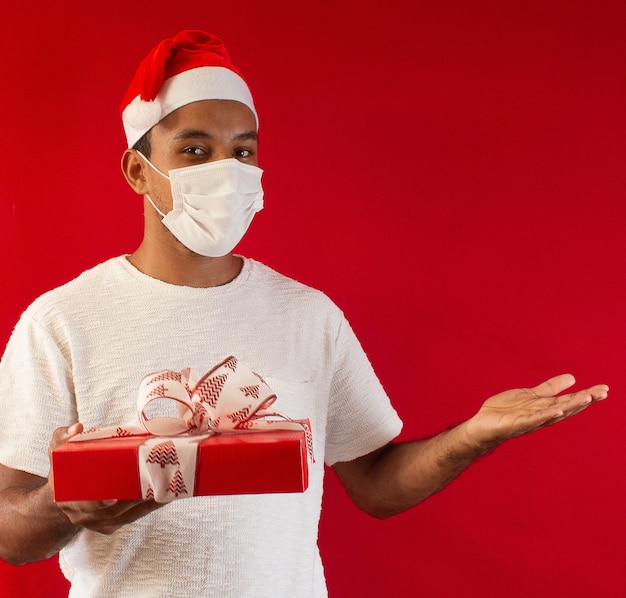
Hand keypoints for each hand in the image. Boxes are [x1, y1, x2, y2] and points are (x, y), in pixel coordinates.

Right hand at [48, 423, 162, 533]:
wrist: (66, 491)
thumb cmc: (65, 468)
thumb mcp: (58, 451)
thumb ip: (63, 438)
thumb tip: (77, 428)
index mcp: (67, 499)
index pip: (83, 505)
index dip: (97, 504)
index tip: (112, 499)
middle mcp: (81, 515)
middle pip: (111, 513)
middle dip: (133, 501)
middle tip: (152, 486)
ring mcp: (97, 522)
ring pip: (125, 517)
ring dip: (146, 505)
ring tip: (165, 488)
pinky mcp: (110, 524)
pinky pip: (130, 518)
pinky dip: (147, 509)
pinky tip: (163, 496)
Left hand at [464, 374, 608, 449]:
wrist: (483, 425)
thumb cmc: (506, 412)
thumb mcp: (530, 395)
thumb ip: (550, 388)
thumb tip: (572, 378)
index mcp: (545, 407)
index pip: (569, 400)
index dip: (586, 395)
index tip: (604, 389)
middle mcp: (541, 415)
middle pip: (566, 407)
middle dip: (584, 400)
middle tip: (603, 393)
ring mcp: (530, 420)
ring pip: (554, 413)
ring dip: (570, 406)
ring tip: (587, 398)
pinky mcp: (516, 424)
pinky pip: (533, 420)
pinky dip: (545, 416)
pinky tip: (557, 411)